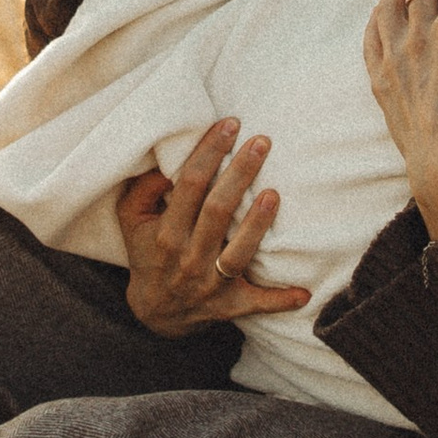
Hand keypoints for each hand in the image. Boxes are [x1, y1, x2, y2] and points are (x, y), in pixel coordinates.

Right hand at [117, 122, 310, 334]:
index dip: (209, 153)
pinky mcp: (230, 305)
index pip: (190, 185)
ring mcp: (211, 283)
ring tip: (274, 194)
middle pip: (217, 211)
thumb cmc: (149, 253)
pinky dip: (281, 300)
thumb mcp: (133, 220)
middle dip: (240, 174)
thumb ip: (143, 190)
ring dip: (257, 225)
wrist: (156, 311)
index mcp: (166, 233)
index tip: (229, 125)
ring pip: (237, 252)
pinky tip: (304, 293)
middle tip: (262, 142)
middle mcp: (188, 257)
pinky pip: (258, 304)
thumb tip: (163, 164)